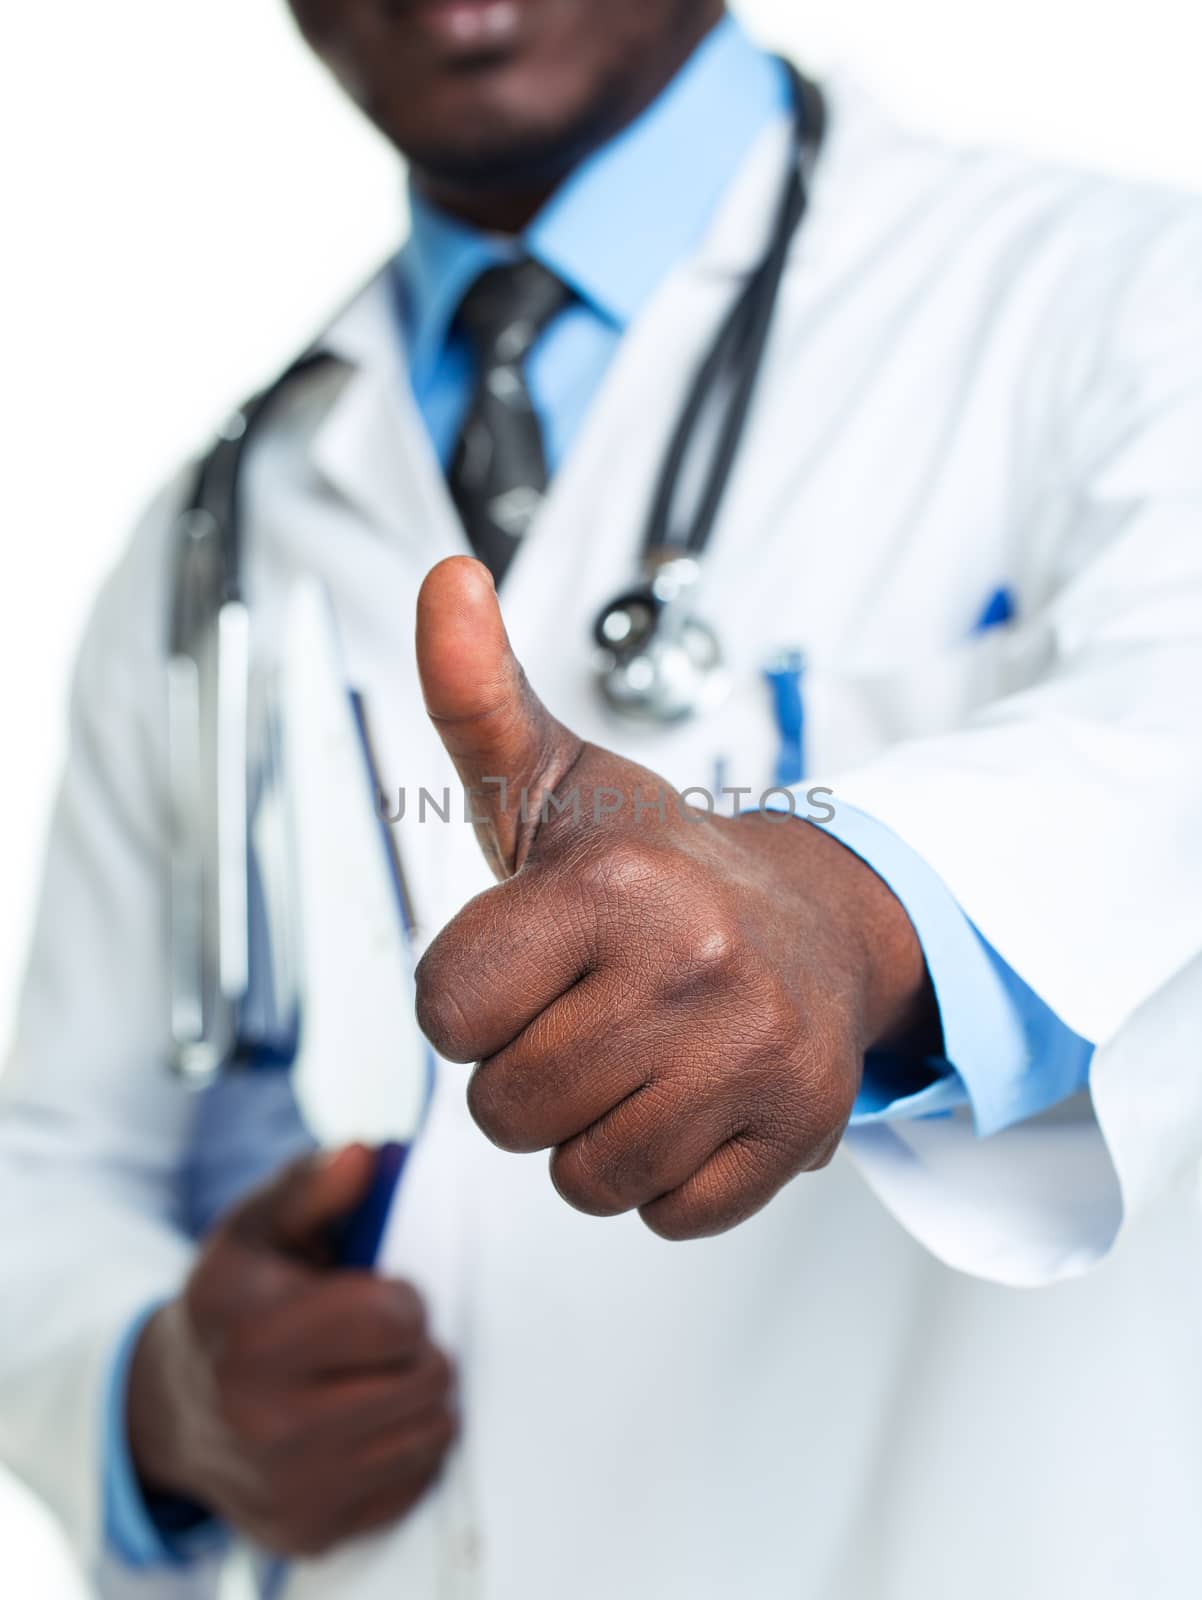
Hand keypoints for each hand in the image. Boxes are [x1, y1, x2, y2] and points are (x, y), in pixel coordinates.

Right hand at [127, 1147, 455, 1558]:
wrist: (174, 1408)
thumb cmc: (234, 1302)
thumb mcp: (259, 1229)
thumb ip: (313, 1187)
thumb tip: (366, 1154)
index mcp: (253, 1335)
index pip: (393, 1318)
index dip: (402, 1298)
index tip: (377, 1294)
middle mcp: (265, 1422)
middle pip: (424, 1379)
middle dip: (418, 1347)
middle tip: (381, 1340)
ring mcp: (289, 1488)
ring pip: (432, 1433)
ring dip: (420, 1396)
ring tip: (376, 1375)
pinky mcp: (310, 1534)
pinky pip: (415, 1484)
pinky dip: (407, 1449)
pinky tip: (366, 1421)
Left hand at [414, 557, 935, 1240]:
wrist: (815, 917)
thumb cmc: (654, 867)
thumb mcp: (555, 778)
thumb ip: (474, 694)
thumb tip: (442, 575)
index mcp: (613, 883)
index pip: (444, 1015)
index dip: (470, 1000)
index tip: (525, 963)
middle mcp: (694, 966)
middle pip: (505, 1110)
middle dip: (526, 1072)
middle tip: (589, 1012)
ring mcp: (757, 1056)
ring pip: (581, 1177)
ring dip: (590, 1132)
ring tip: (638, 1058)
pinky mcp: (800, 1131)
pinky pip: (666, 1216)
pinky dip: (667, 1175)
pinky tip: (693, 1101)